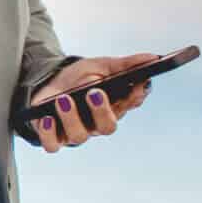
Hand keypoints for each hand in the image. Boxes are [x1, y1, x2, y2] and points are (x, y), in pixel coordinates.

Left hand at [25, 55, 157, 154]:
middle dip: (102, 111)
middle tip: (95, 92)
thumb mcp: (102, 66)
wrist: (48, 81)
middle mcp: (96, 123)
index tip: (135, 83)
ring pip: (79, 135)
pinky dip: (49, 134)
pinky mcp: (53, 137)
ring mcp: (75, 132)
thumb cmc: (80, 77)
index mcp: (114, 106)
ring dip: (72, 117)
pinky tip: (48, 117)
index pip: (129, 104)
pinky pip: (52, 144)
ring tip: (64, 99)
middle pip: (107, 126)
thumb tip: (154, 58)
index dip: (133, 96)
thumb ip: (126, 65)